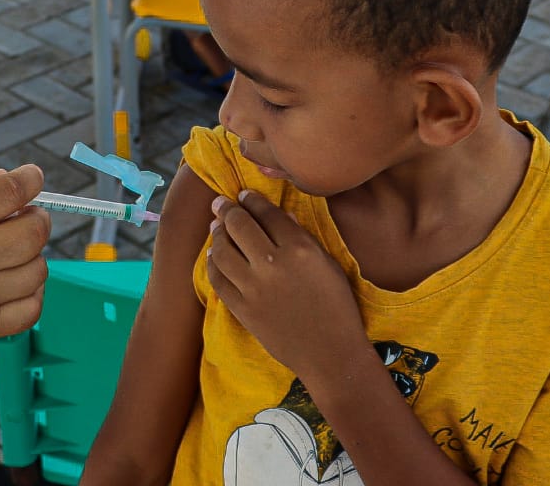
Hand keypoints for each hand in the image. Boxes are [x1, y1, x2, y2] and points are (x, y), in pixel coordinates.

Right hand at [0, 166, 50, 360]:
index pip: (8, 193)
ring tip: (14, 250)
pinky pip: (30, 311)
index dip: (30, 178)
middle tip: (25, 215)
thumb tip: (9, 182)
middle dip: (37, 216)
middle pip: (32, 232)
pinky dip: (31, 291)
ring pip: (37, 270)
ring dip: (32, 254)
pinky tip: (15, 280)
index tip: (32, 176)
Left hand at [207, 190, 367, 383]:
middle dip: (226, 209)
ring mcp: (254, 288)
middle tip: (220, 204)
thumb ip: (302, 238)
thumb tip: (281, 214)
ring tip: (216, 227)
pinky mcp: (242, 309)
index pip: (267, 213)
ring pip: (222, 250)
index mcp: (299, 249)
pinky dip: (212, 264)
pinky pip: (218, 280)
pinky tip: (213, 256)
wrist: (330, 355)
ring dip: (216, 234)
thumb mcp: (328, 265)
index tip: (243, 195)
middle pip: (240, 226)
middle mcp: (272, 264)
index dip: (251, 200)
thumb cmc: (337, 307)